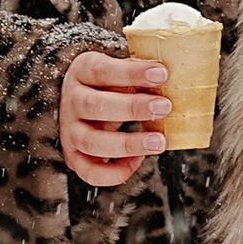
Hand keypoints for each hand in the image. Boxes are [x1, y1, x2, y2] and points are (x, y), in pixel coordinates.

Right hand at [60, 48, 168, 186]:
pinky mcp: (75, 158)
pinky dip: (116, 171)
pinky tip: (138, 159)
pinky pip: (91, 173)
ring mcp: (70, 132)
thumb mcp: (119, 71)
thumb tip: (172, 82)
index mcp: (82, 72)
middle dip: (132, 108)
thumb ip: (139, 76)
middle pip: (94, 106)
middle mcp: (71, 102)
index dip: (132, 73)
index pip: (102, 71)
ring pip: (92, 142)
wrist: (80, 103)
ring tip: (159, 141)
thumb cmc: (108, 85)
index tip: (162, 73)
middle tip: (164, 107)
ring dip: (129, 144)